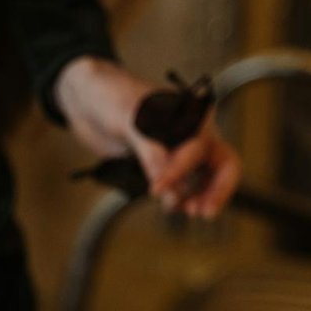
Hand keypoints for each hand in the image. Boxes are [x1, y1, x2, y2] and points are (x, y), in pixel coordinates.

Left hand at [53, 55, 240, 217]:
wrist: (88, 99)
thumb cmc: (112, 97)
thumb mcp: (130, 120)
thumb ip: (151, 153)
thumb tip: (169, 190)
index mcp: (192, 113)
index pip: (199, 148)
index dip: (180, 171)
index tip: (155, 189)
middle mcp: (193, 132)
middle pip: (223, 164)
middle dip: (217, 190)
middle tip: (203, 213)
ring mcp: (180, 150)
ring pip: (205, 179)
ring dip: (198, 197)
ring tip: (186, 211)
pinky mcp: (164, 165)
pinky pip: (183, 186)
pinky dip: (180, 198)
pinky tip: (171, 206)